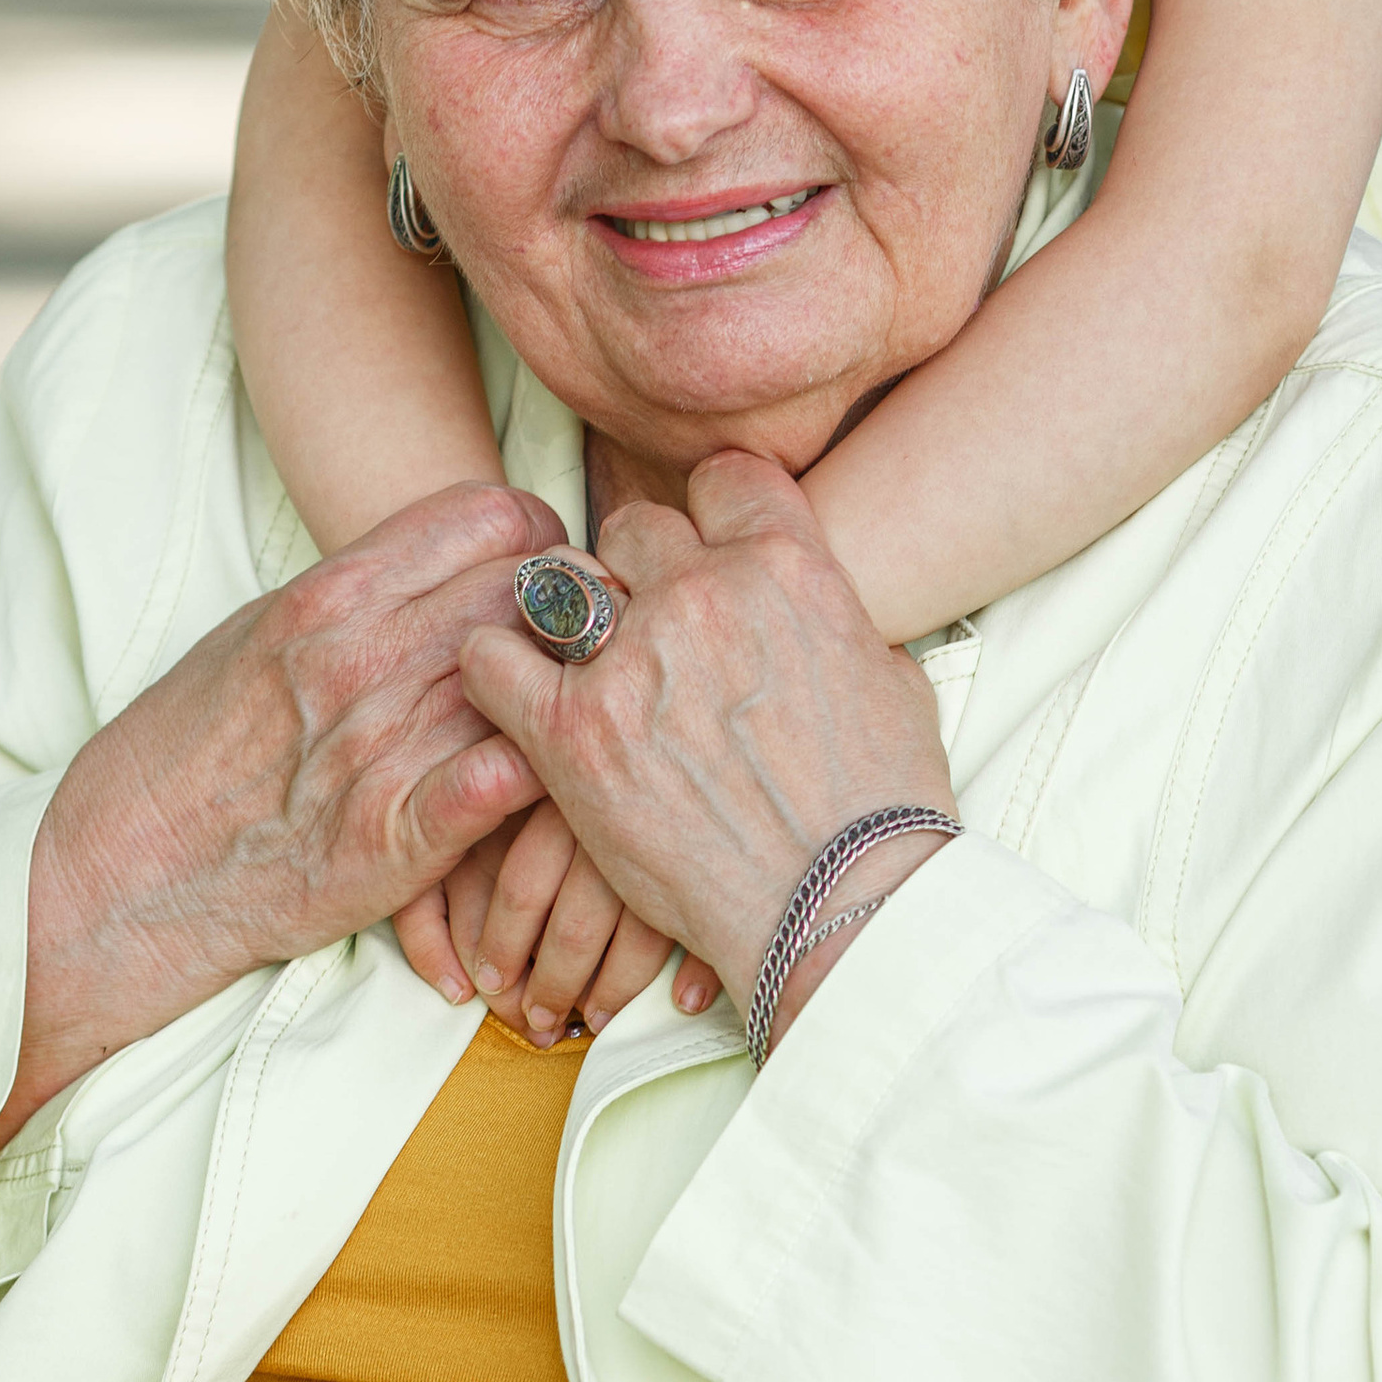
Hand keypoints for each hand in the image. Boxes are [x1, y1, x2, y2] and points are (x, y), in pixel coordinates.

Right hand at [0, 483, 561, 1156]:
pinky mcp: (392, 839)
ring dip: (572, 694)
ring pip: (536, 677)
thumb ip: (364, 586)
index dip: (544, 540)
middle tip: (584, 648)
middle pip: (535, 588)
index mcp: (333, 590)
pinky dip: (542, 773)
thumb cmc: (194, 746)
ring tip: (581, 713)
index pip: (497, 516)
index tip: (549, 575)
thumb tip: (454, 547)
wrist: (122, 868)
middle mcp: (362, 654)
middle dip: (578, 610)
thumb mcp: (264, 627)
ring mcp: (379, 744)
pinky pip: (502, 783)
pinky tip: (552, 777)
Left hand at [459, 453, 954, 1039]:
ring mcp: (633, 659)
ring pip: (558, 583)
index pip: (721, 478)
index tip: (703, 546)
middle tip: (645, 624)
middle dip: (638, 571)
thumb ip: (830, 617)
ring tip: (579, 661)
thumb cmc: (879, 805)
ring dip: (567, 616)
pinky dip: (496, 669)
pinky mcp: (572, 732)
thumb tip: (810, 604)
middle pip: (634, 528)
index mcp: (787, 565)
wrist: (840, 903)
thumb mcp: (888, 677)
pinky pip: (493, 659)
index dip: (710, 512)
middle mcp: (705, 593)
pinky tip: (513, 692)